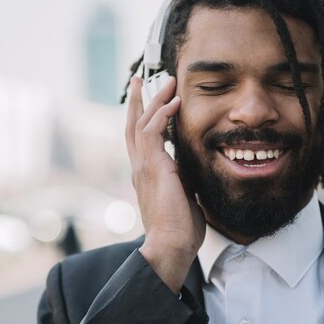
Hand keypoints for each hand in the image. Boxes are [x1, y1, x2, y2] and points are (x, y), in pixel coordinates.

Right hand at [125, 76, 204, 293]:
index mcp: (146, 173)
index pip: (140, 138)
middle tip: (143, 79)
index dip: (143, 116)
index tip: (150, 99)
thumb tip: (189, 164)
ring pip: (143, 123)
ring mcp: (143, 165)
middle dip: (141, 100)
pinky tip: (174, 103)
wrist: (172, 244)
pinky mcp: (152, 166)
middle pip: (134, 124)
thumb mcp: (183, 193)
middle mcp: (139, 166)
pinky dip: (163, 114)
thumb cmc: (179, 226)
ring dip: (155, 100)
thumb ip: (182, 175)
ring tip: (167, 82)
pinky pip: (154, 132)